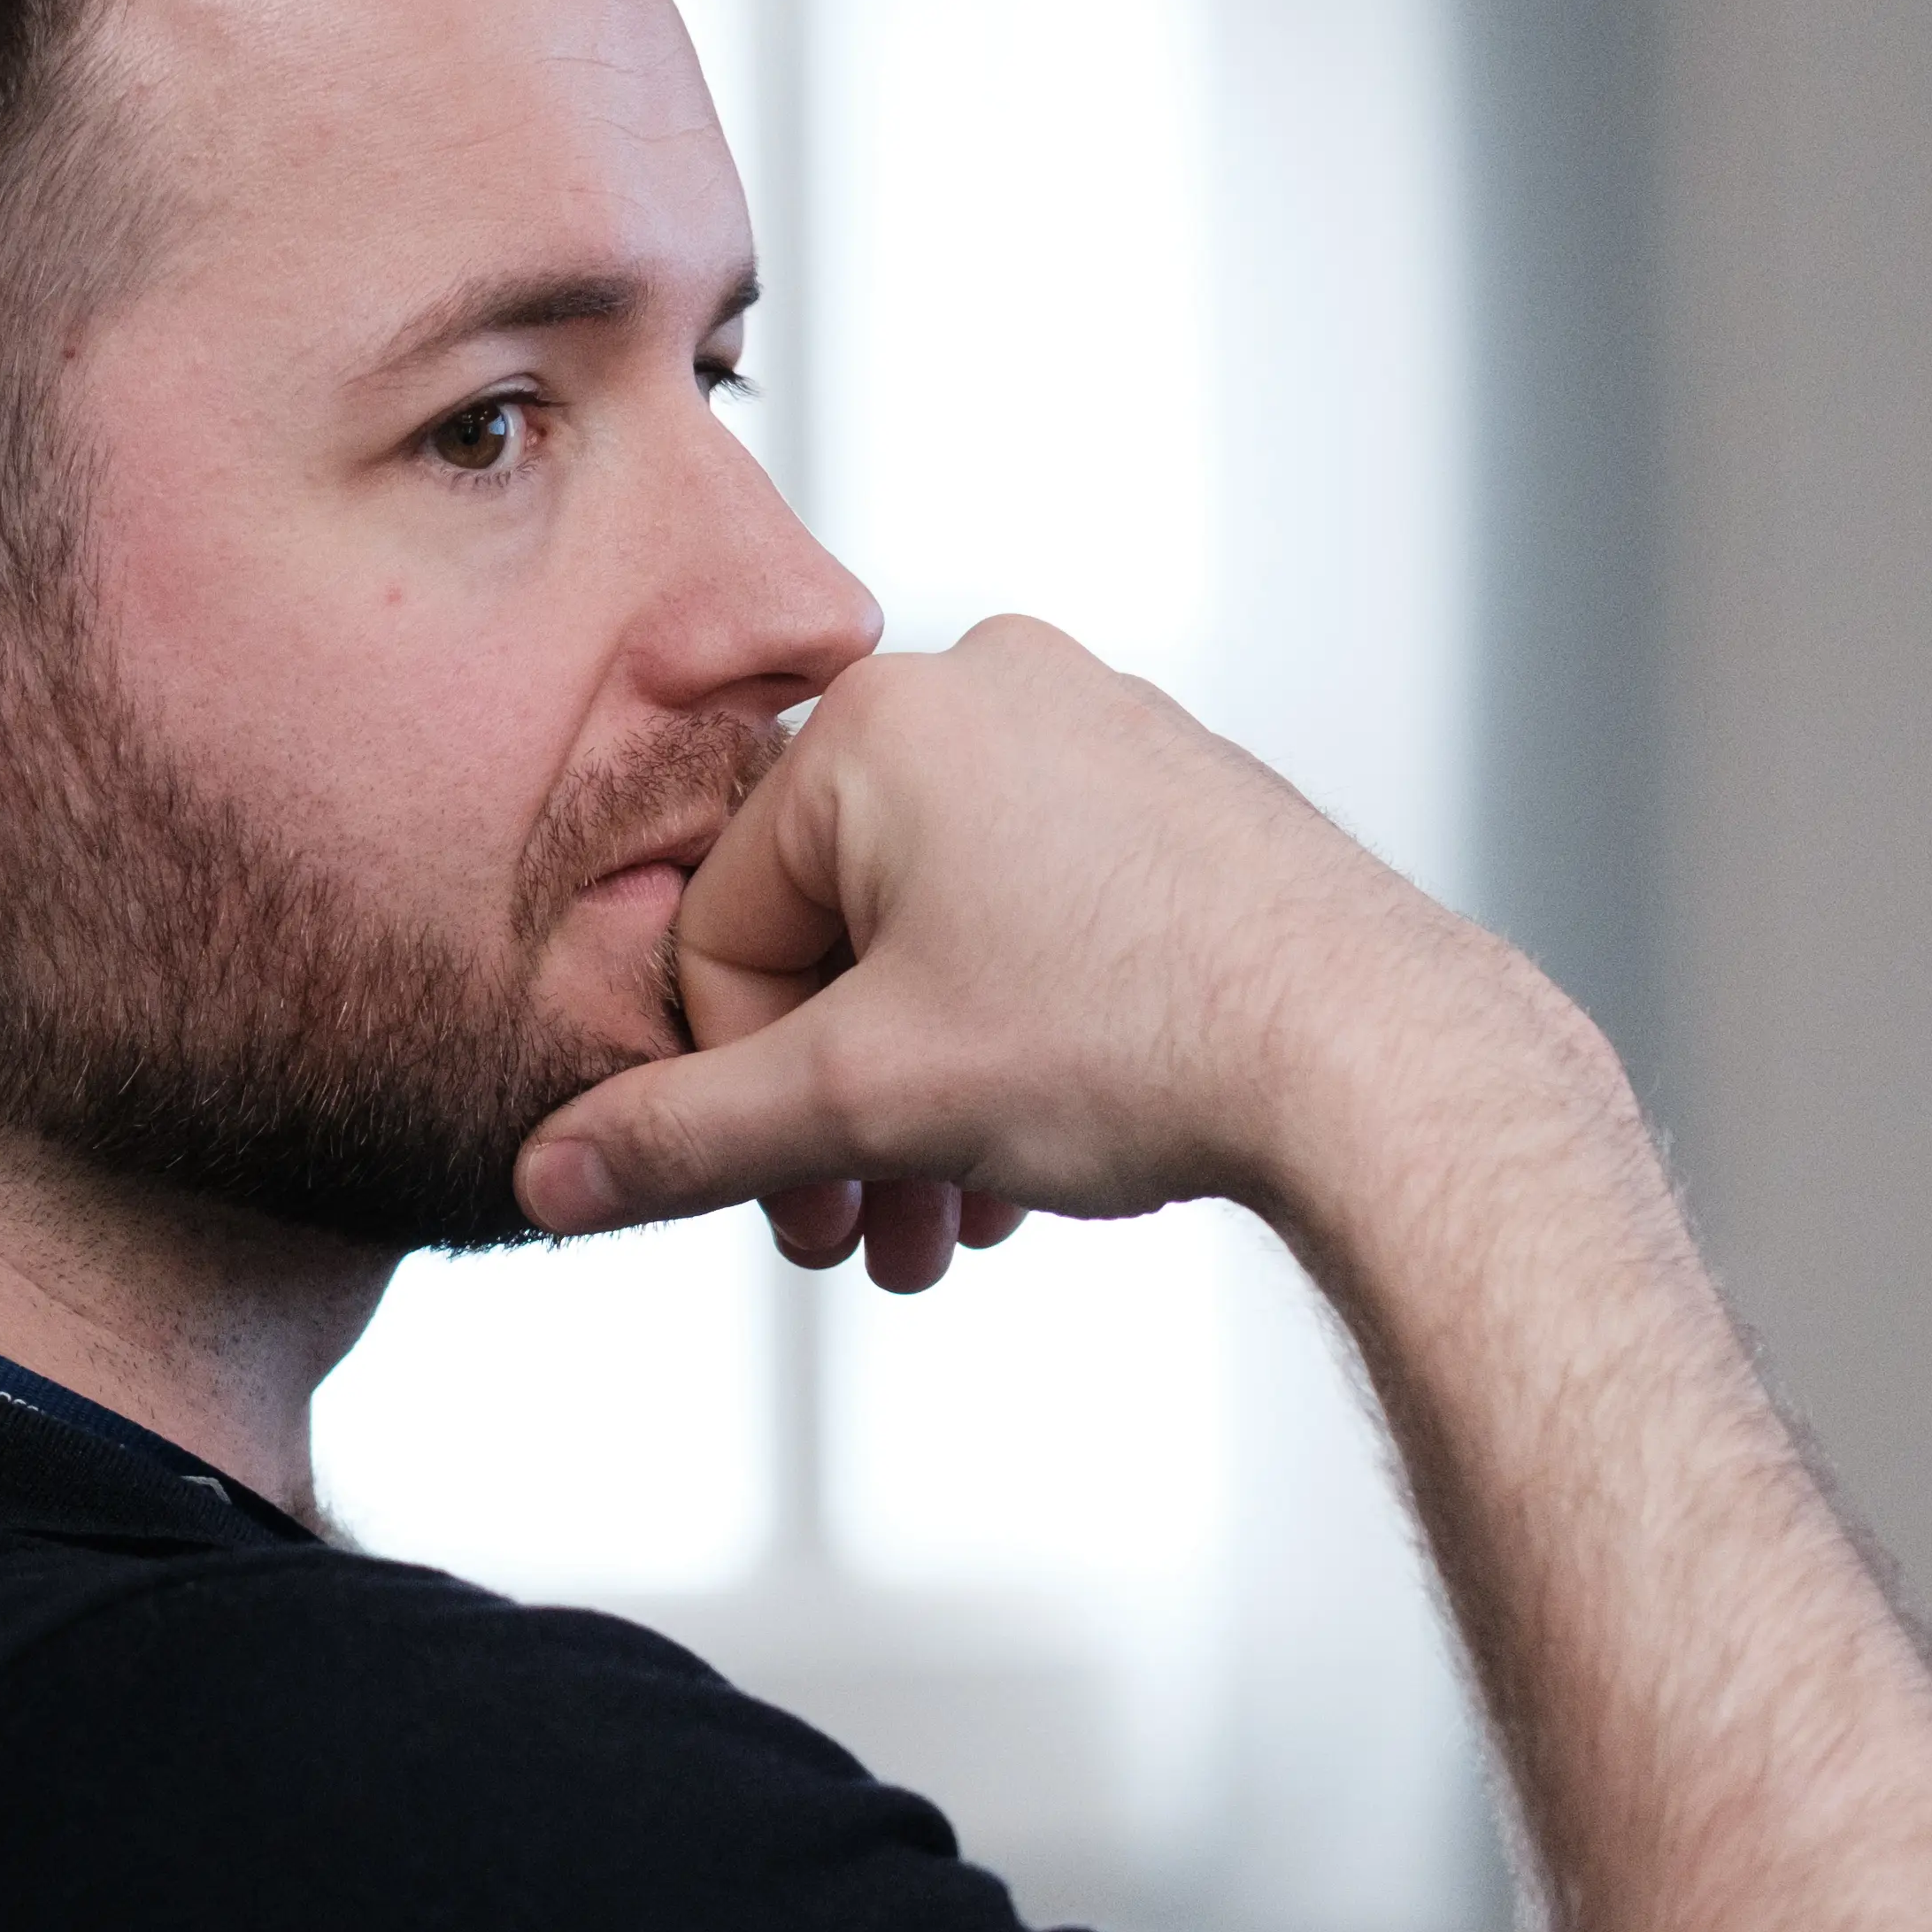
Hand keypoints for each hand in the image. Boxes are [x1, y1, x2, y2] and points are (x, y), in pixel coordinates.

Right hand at [514, 619, 1544, 1258]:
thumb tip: (547, 1179)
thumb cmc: (1130, 1043)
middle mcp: (989, 688)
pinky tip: (1042, 1157)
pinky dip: (1015, 1040)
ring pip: (940, 943)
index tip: (804, 1204)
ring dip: (924, 1102)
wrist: (1384, 1060)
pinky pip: (1038, 918)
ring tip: (960, 1227)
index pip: (727, 930)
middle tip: (869, 1243)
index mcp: (881, 723)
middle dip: (841, 1116)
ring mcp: (1100, 730)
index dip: (744, 1093)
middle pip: (835, 938)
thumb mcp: (870, 1104)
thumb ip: (686, 1138)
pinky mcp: (1181, 794)